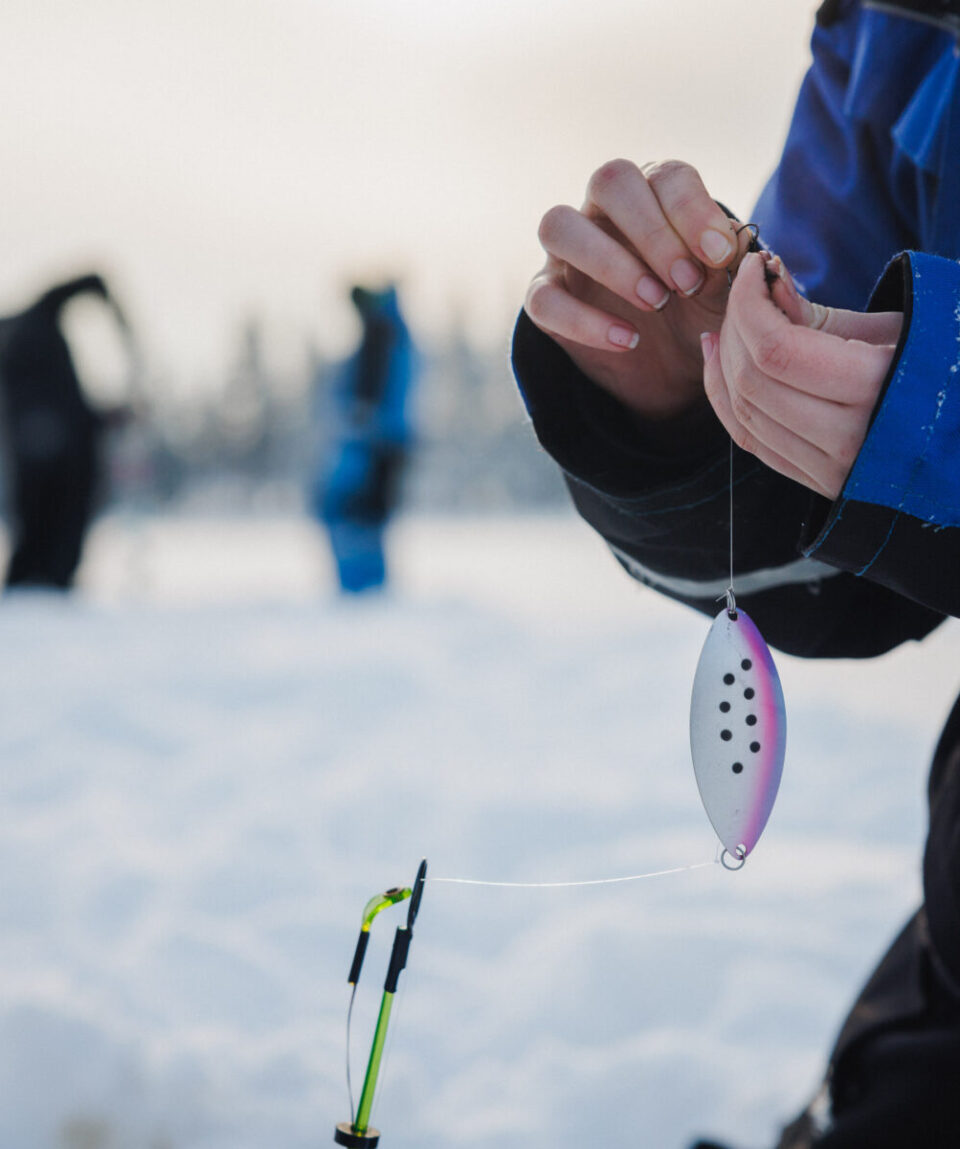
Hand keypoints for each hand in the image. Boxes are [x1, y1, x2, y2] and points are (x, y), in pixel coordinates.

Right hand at [524, 159, 755, 418]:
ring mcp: (568, 253)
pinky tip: (627, 340)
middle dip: (652, 231)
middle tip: (685, 282)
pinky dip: (583, 320)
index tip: (718, 257)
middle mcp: (604, 212)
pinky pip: (543, 298)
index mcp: (654, 196)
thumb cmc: (698, 313)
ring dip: (610, 262)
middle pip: (609, 181)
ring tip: (654, 303)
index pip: (664, 176)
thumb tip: (733, 240)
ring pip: (560, 226)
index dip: (691, 210)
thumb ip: (730, 263)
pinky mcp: (547, 297)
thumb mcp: (725, 291)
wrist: (671, 369)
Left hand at [700, 252, 901, 498]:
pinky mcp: (817, 483)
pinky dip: (725, 401)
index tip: (750, 268)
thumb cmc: (940, 367)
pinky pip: (751, 441)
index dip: (749, 303)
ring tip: (724, 325)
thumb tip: (765, 280)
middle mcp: (847, 439)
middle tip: (740, 294)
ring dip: (722, 364)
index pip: (777, 349)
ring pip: (743, 414)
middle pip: (752, 380)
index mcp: (875, 390)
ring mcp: (830, 470)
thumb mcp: (895, 331)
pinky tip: (720, 364)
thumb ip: (822, 316)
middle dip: (734, 327)